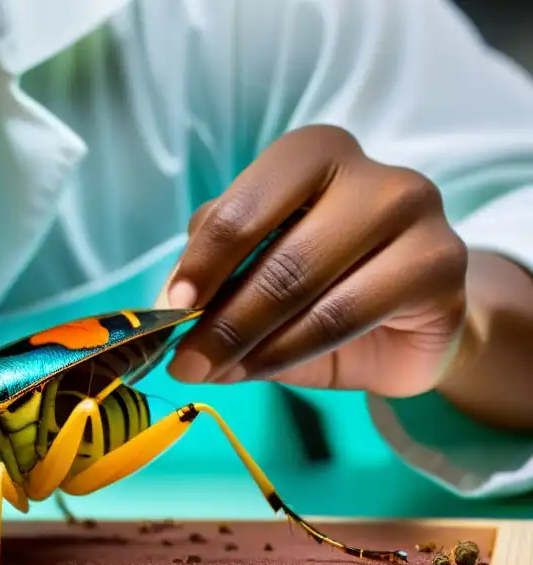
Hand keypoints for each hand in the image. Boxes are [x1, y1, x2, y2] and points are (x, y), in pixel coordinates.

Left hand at [157, 124, 469, 396]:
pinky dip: (288, 350)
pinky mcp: (439, 265)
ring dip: (246, 339)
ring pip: (307, 284)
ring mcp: (413, 213)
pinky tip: (258, 369)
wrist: (408, 328)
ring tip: (211, 370)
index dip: (200, 261)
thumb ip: (218, 280)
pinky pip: (344, 315)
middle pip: (276, 249)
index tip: (168, 310)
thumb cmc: (323, 290)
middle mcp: (369, 173)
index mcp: (312, 154)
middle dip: (220, 315)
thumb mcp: (256, 276)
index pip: (242, 204)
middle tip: (184, 360)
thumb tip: (165, 308)